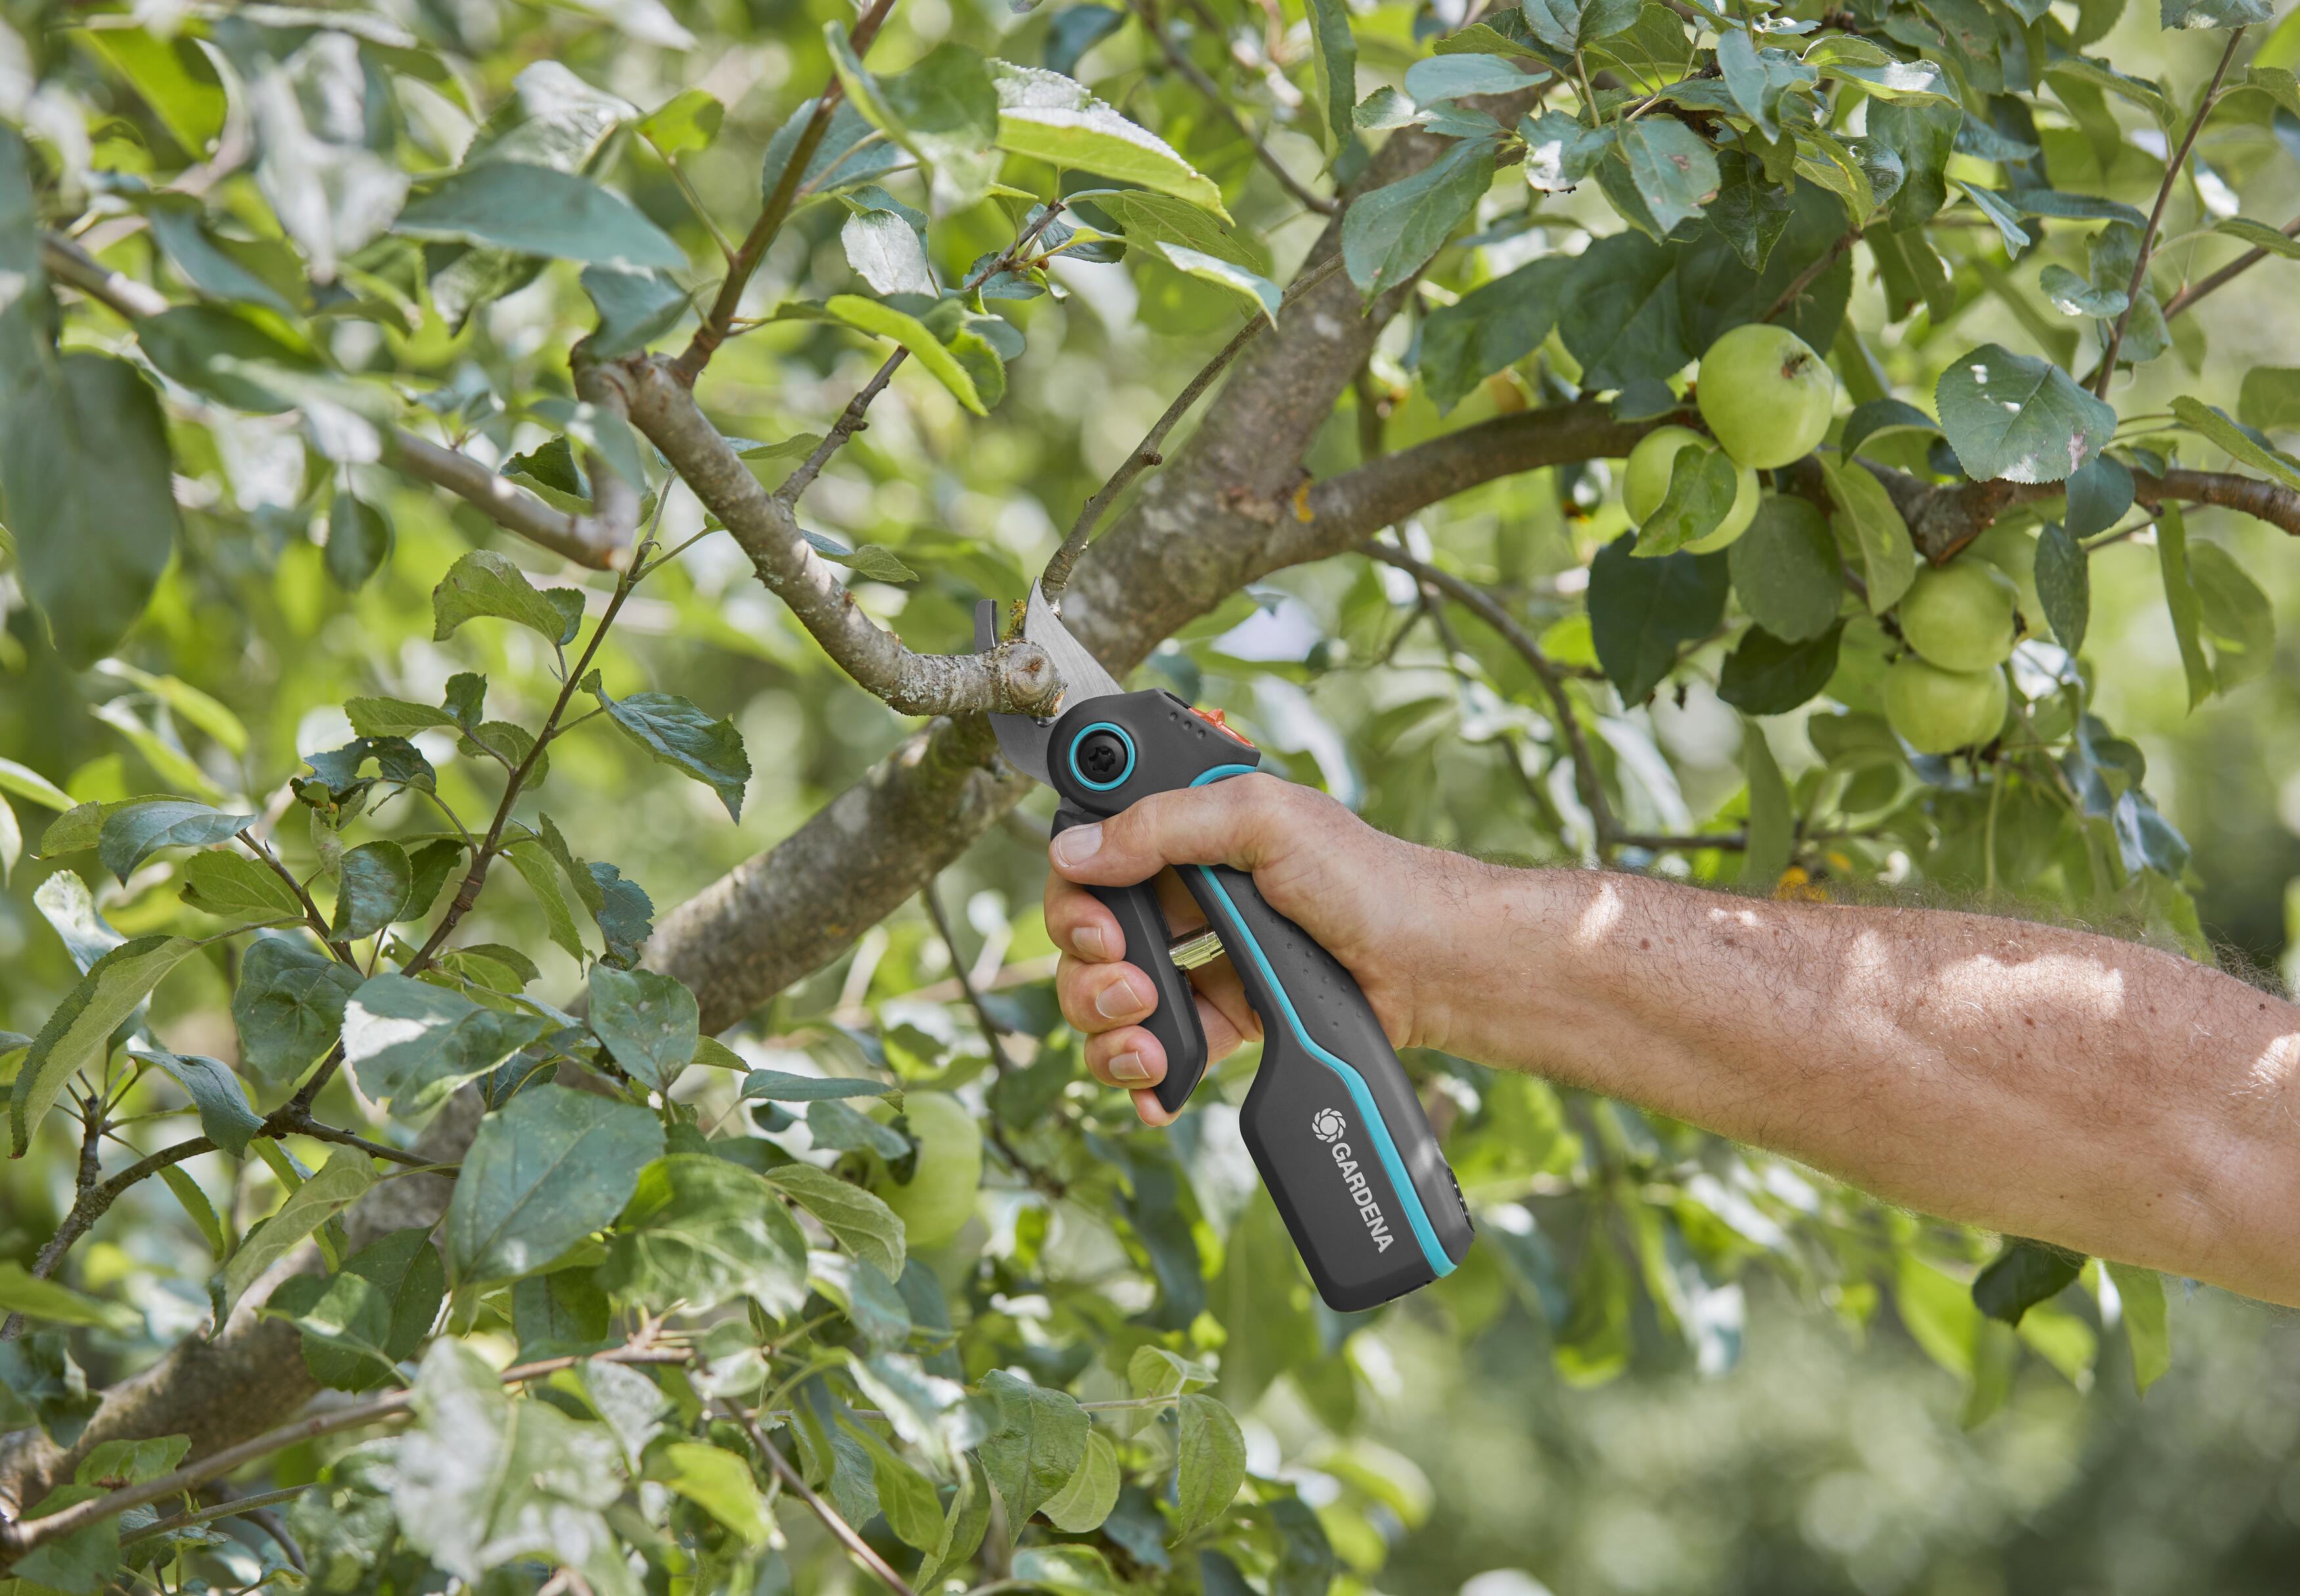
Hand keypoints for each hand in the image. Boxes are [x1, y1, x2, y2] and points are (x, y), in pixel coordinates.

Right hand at [1044, 773, 1474, 1123]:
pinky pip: (1163, 1050)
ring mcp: (1205, 963)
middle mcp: (1189, 899)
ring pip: (1113, 1004)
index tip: (1101, 931)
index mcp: (1191, 838)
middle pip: (1090, 944)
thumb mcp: (1265, 821)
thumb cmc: (1370, 881)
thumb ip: (1166, 826)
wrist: (1434, 969)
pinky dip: (1148, 1075)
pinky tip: (1159, 1086)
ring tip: (1149, 1045)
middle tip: (1133, 989)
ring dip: (1111, 1033)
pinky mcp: (1228, 1020)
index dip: (1078, 902)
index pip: (1093, 862)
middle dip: (1092, 978)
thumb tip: (1077, 850)